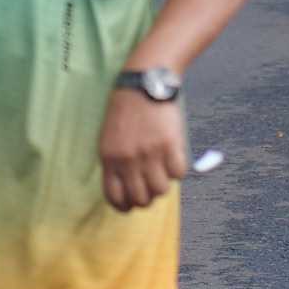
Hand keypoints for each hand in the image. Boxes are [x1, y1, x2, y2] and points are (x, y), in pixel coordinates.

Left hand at [99, 88, 187, 211]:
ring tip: (164, 170)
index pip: (115, 197)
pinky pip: (179, 173)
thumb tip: (126, 187)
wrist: (144, 82)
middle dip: (147, 198)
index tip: (132, 205)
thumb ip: (115, 162)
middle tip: (152, 187)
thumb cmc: (126, 109)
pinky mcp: (170, 144)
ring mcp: (149, 153)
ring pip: (161, 190)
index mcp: (109, 157)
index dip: (126, 206)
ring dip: (164, 184)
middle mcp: (128, 159)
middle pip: (140, 198)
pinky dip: (179, 169)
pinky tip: (174, 157)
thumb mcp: (109, 136)